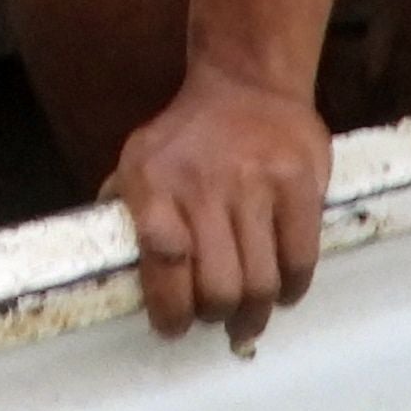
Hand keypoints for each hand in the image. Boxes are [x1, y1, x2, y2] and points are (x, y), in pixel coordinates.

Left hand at [109, 62, 332, 347]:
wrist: (247, 82)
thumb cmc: (186, 138)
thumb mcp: (139, 161)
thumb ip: (126, 211)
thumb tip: (110, 268)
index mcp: (153, 182)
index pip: (162, 261)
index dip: (170, 309)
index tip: (173, 328)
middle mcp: (203, 184)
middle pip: (218, 287)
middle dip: (215, 317)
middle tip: (215, 321)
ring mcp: (256, 183)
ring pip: (261, 283)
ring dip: (254, 314)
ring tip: (247, 319)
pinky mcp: (299, 183)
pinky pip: (300, 260)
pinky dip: (291, 290)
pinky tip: (281, 292)